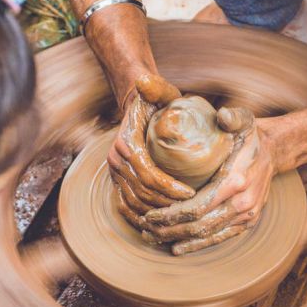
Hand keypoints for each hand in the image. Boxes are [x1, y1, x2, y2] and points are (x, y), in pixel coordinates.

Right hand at [108, 74, 195, 227]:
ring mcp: (114, 172)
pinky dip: (139, 218)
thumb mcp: (159, 91)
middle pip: (142, 193)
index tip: (191, 193)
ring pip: (134, 203)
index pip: (148, 174)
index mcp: (126, 144)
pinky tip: (158, 225)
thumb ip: (157, 87)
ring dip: (156, 213)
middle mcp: (115, 160)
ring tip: (180, 217)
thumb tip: (145, 80)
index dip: (169, 188)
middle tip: (191, 209)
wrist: (136, 106)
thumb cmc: (154, 100)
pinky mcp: (117, 181)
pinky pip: (124, 206)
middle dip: (167, 205)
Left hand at [141, 108, 277, 254]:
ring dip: (179, 239)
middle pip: (199, 225)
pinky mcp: (247, 223)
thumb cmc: (251, 136)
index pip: (198, 207)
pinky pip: (220, 238)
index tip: (149, 214)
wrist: (274, 152)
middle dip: (169, 230)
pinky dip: (198, 245)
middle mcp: (243, 203)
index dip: (171, 214)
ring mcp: (246, 216)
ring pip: (207, 235)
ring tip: (154, 237)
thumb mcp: (244, 120)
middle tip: (145, 228)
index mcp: (236, 181)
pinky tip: (178, 247)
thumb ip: (232, 117)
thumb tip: (222, 114)